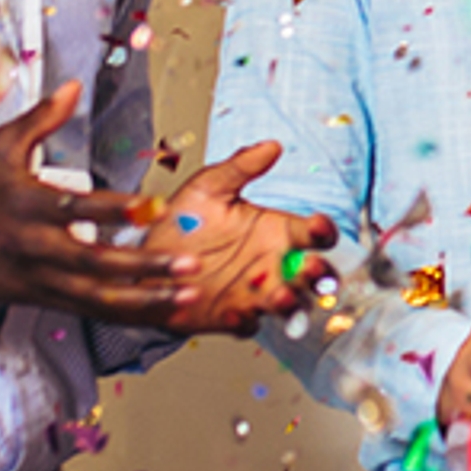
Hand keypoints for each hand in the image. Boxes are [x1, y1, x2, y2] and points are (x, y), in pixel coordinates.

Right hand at [0, 84, 196, 319]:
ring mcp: (40, 277)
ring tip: (186, 295)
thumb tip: (72, 88)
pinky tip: (158, 312)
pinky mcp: (42, 298)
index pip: (76, 208)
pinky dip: (125, 314)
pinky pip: (88, 310)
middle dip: (145, 264)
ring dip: (144, 298)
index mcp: (26, 204)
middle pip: (95, 261)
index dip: (115, 209)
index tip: (152, 205)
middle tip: (189, 261)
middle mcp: (35, 245)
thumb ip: (40, 118)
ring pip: (96, 296)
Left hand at [151, 144, 340, 334]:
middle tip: (310, 270)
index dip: (324, 230)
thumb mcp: (209, 187)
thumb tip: (272, 145)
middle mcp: (274, 265)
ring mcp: (256, 294)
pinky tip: (236, 312)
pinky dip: (246, 322)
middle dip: (320, 275)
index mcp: (276, 231)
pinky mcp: (232, 316)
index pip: (315, 234)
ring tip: (279, 296)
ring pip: (291, 306)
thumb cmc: (183, 221)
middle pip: (315, 276)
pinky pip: (248, 326)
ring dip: (292, 305)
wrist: (145, 258)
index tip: (318, 224)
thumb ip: (240, 167)